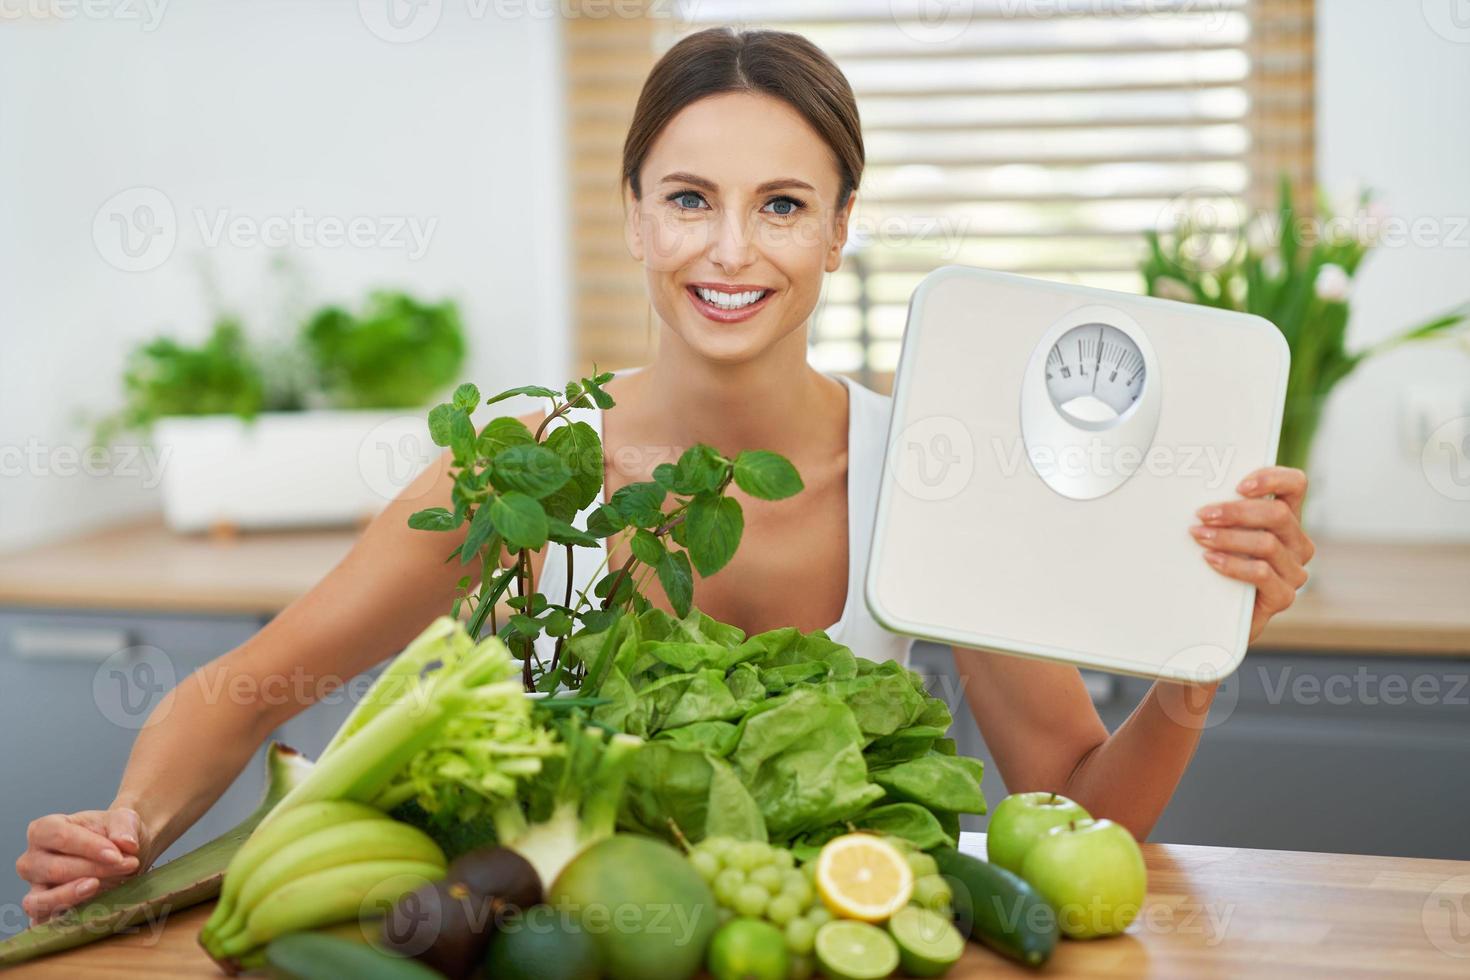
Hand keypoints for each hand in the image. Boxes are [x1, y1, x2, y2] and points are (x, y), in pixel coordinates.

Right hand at [15, 808, 146, 923]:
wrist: (121, 855)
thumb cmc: (114, 834)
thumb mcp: (124, 820)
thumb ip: (124, 827)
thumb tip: (126, 843)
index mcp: (43, 830)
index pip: (58, 836)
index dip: (88, 846)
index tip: (117, 855)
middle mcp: (32, 860)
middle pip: (54, 869)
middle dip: (93, 870)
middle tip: (128, 866)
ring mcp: (35, 889)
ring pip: (40, 900)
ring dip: (71, 896)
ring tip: (98, 887)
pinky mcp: (43, 912)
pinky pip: (42, 923)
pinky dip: (63, 921)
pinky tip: (89, 913)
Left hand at [1189, 465, 1314, 642]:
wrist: (1218, 617)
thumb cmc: (1218, 567)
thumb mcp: (1222, 534)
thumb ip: (1222, 514)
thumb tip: (1194, 493)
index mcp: (1286, 520)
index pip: (1295, 485)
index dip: (1272, 478)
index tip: (1239, 485)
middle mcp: (1296, 543)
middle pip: (1278, 514)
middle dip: (1236, 511)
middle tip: (1202, 514)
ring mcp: (1294, 571)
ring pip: (1267, 544)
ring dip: (1228, 537)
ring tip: (1199, 536)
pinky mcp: (1284, 596)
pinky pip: (1261, 573)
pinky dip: (1233, 564)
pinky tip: (1210, 560)